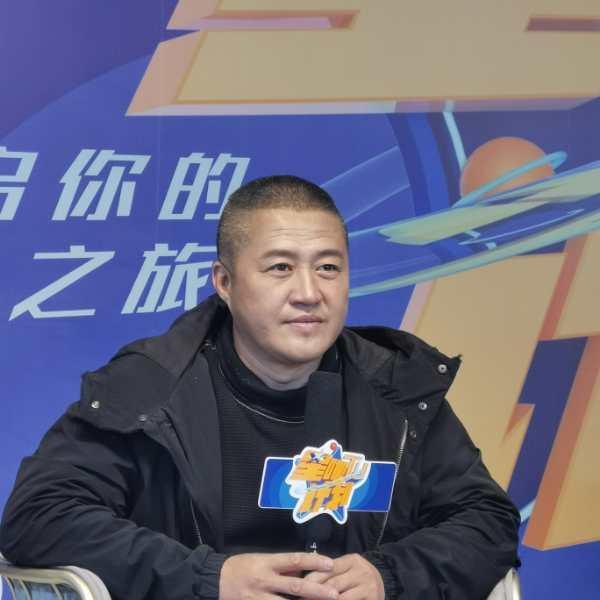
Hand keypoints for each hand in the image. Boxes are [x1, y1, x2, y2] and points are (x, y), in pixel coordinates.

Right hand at [219, 552, 338, 599]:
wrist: (215, 579)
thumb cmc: (242, 566)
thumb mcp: (261, 559)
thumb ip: (281, 566)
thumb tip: (305, 569)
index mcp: (267, 563)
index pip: (294, 560)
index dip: (313, 562)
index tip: (330, 564)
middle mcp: (264, 580)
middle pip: (294, 587)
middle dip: (316, 592)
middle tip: (335, 595)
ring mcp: (259, 598)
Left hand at [304, 554, 383, 599]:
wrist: (383, 583)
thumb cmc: (358, 576)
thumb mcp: (347, 568)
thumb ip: (330, 570)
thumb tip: (304, 577)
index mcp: (351, 560)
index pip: (328, 570)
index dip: (312, 580)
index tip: (299, 588)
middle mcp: (361, 571)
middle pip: (333, 585)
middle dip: (316, 594)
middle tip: (302, 598)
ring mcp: (368, 586)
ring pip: (340, 598)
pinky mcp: (372, 599)